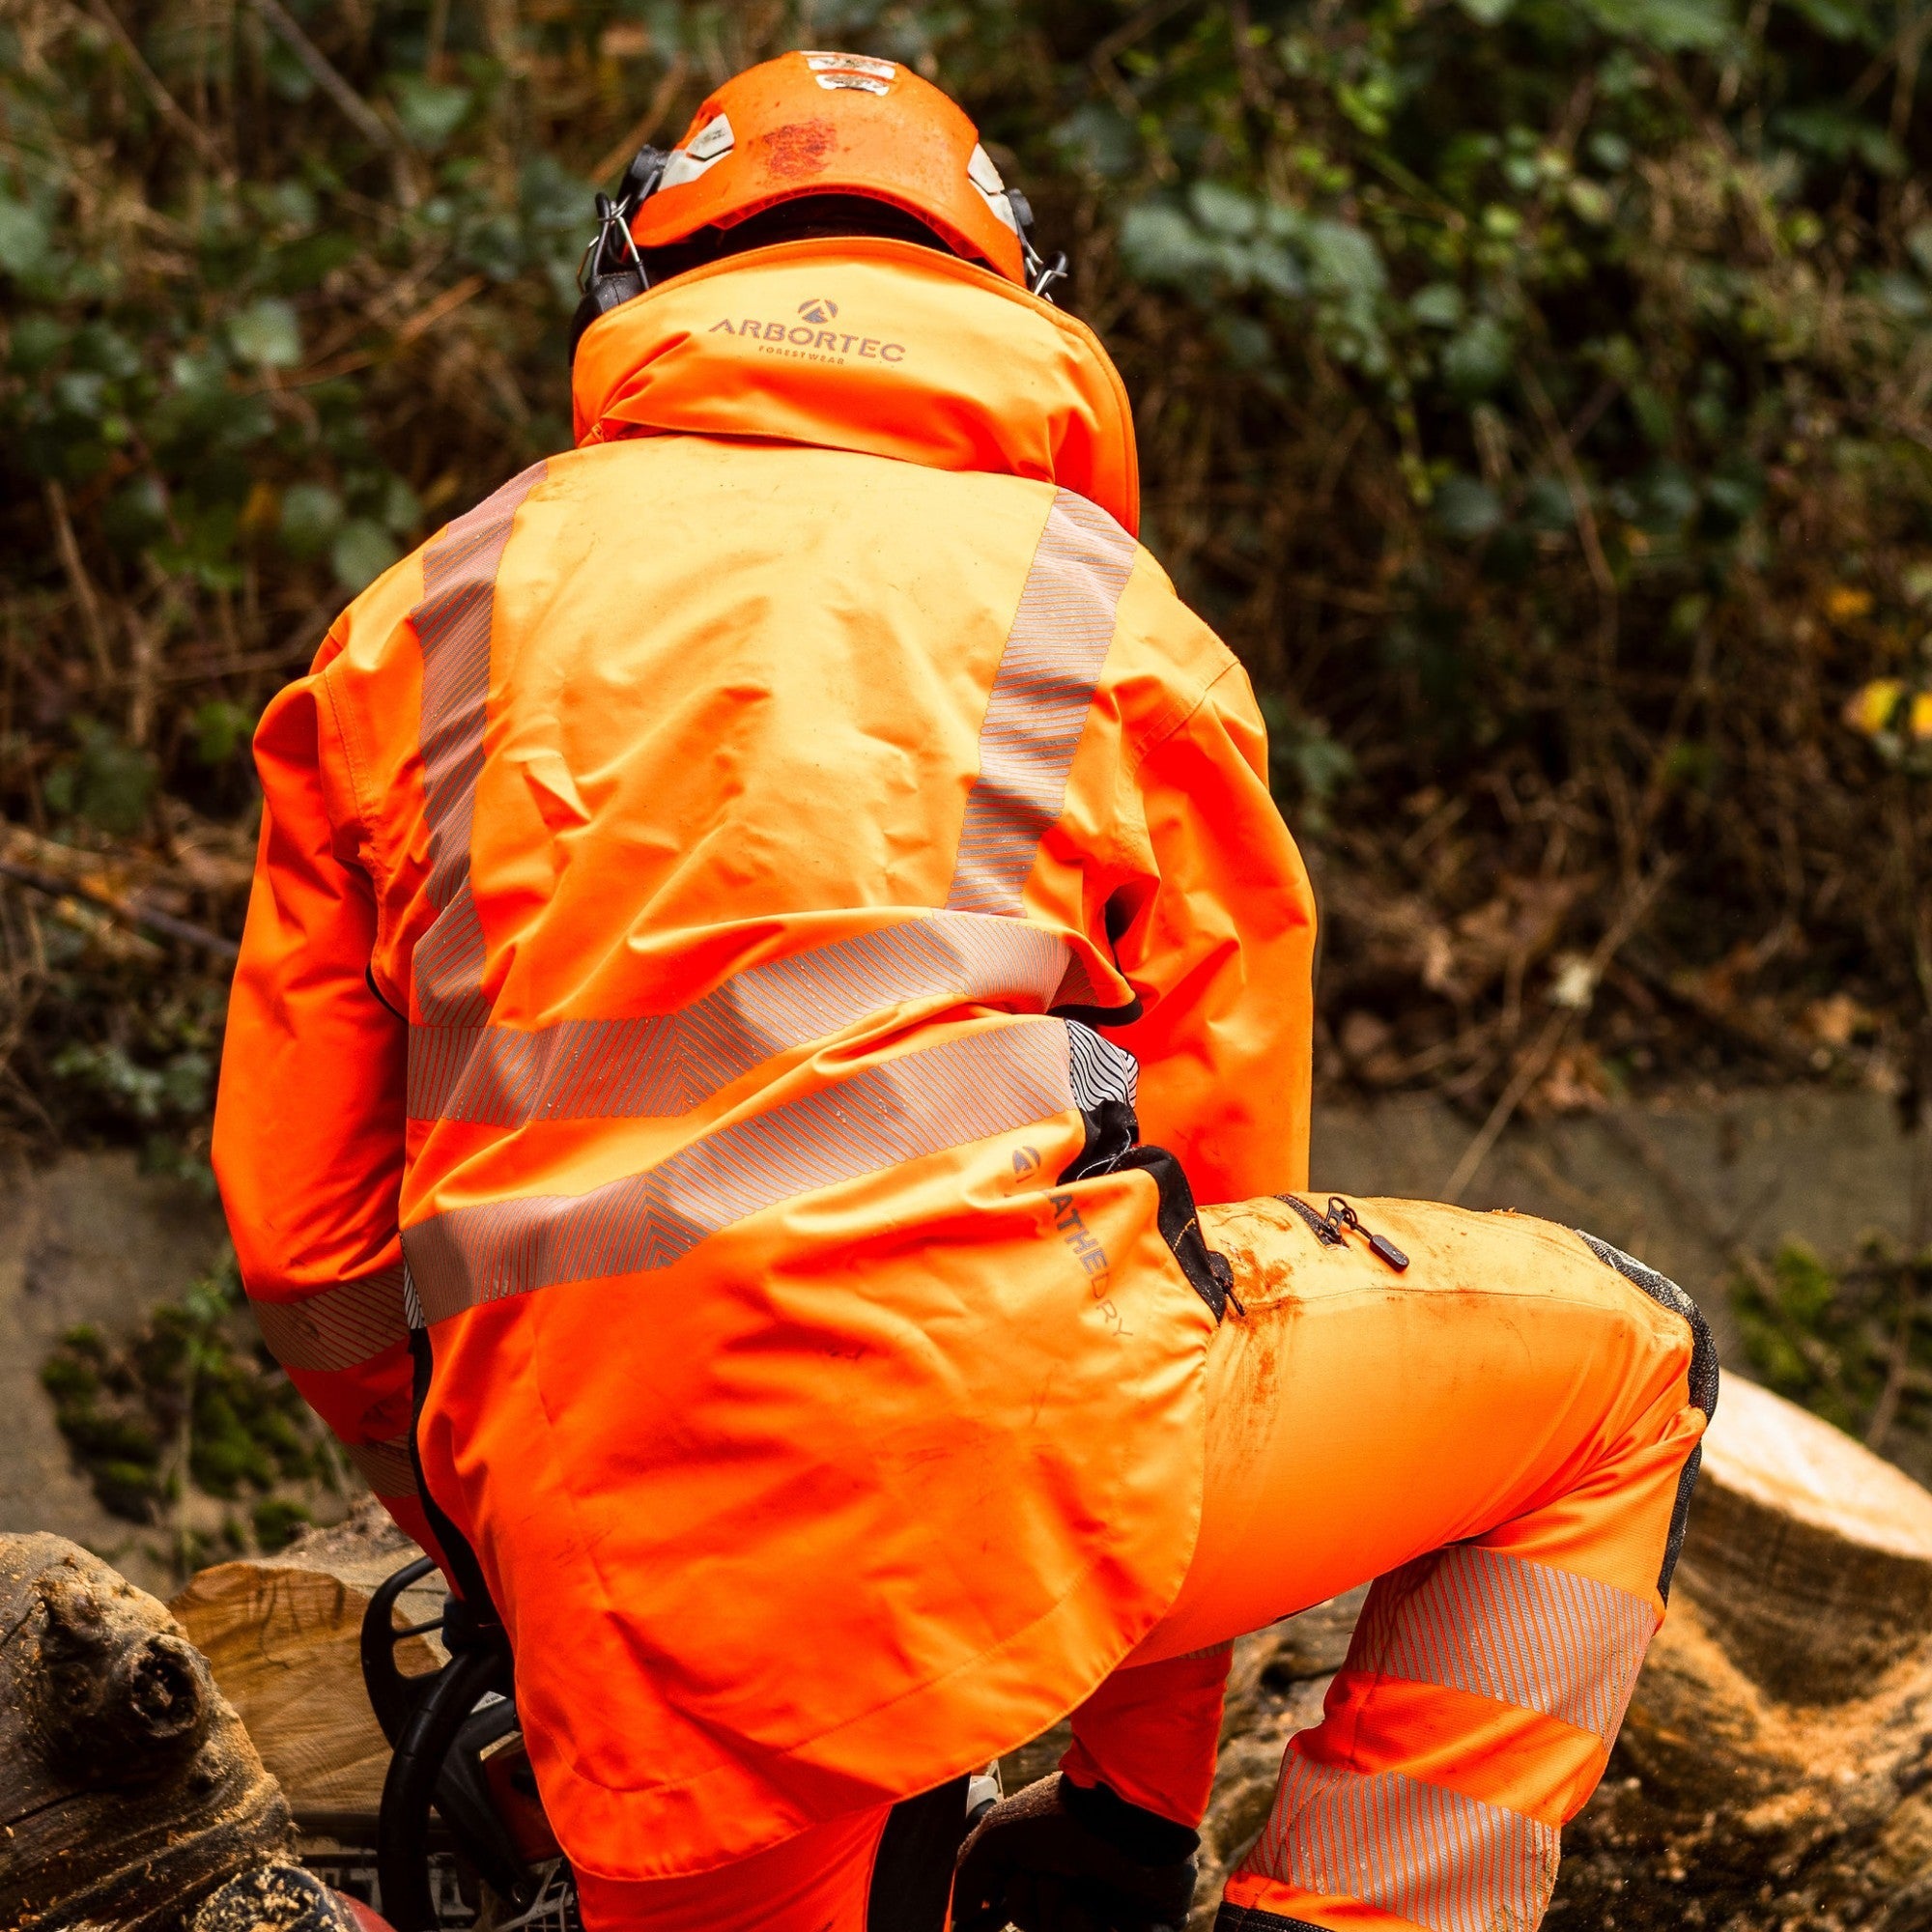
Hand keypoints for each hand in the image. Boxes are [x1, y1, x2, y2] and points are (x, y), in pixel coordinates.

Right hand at [953, 1773, 1197, 1931]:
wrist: (1125, 1808)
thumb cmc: (1062, 1814)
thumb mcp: (999, 1835)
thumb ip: (971, 1877)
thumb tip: (961, 1922)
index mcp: (1049, 1870)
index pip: (1024, 1913)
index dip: (1020, 1909)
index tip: (1013, 1897)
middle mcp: (1080, 1889)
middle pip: (1044, 1928)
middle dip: (1043, 1911)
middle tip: (1056, 1879)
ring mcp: (1115, 1906)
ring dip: (1075, 1923)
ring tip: (1087, 1897)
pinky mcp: (1153, 1922)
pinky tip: (1120, 1919)